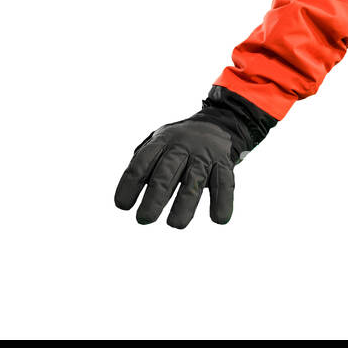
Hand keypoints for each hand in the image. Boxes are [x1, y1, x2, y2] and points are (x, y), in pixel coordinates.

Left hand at [114, 119, 236, 227]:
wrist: (218, 123)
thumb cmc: (179, 143)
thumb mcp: (159, 142)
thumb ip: (143, 163)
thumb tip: (127, 195)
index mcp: (161, 142)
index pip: (141, 163)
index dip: (129, 184)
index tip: (122, 206)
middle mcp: (182, 147)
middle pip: (166, 173)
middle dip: (154, 197)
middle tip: (144, 219)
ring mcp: (204, 155)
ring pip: (193, 181)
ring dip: (185, 204)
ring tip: (175, 224)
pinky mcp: (224, 163)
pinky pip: (224, 183)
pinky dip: (222, 201)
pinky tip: (218, 219)